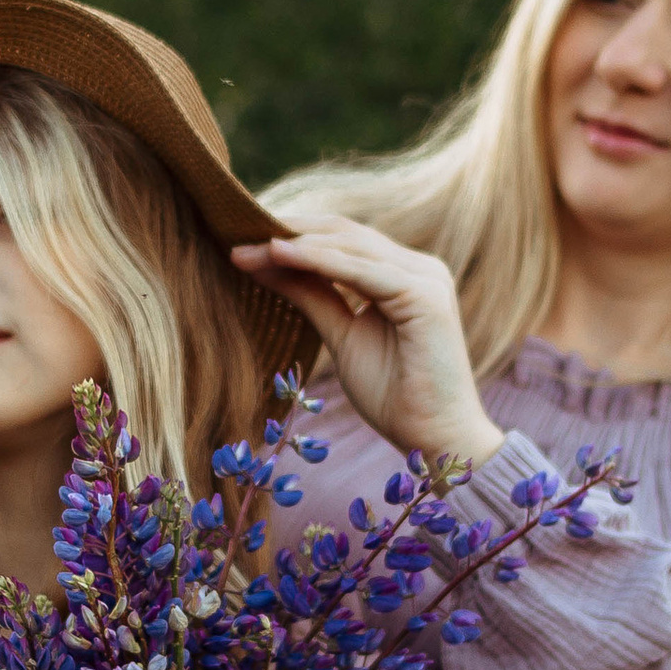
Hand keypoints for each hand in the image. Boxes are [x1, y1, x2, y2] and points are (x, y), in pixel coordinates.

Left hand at [231, 216, 504, 466]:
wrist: (436, 438)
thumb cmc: (395, 396)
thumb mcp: (341, 337)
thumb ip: (312, 296)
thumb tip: (267, 263)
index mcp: (404, 275)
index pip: (343, 240)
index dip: (294, 234)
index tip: (242, 237)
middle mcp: (420, 268)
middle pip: (345, 233)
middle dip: (288, 231)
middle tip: (234, 230)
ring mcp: (426, 278)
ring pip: (350, 245)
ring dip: (294, 242)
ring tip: (246, 243)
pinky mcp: (425, 296)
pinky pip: (360, 271)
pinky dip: (316, 259)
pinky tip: (277, 253)